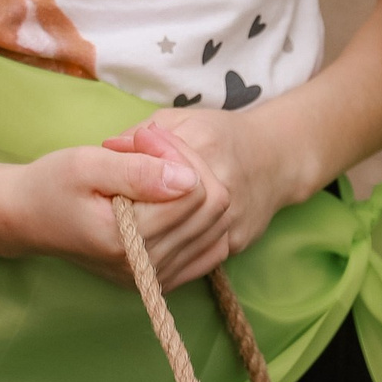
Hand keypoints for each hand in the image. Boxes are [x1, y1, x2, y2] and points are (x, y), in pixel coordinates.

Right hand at [0, 139, 222, 290]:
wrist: (29, 217)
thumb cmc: (53, 184)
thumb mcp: (87, 164)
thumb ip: (138, 171)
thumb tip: (188, 179)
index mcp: (128, 240)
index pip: (195, 191)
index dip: (178, 153)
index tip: (146, 137)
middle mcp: (147, 268)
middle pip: (213, 208)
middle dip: (190, 166)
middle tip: (152, 147)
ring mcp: (156, 279)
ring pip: (217, 226)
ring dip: (197, 188)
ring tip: (158, 169)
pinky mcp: (160, 279)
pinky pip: (211, 249)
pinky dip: (202, 219)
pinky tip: (173, 197)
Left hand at [103, 110, 305, 272]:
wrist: (275, 159)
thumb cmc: (220, 135)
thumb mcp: (179, 120)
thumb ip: (141, 133)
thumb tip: (107, 147)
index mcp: (208, 146)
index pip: (158, 169)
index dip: (131, 175)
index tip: (114, 176)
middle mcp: (224, 187)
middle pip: (169, 213)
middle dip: (137, 214)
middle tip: (118, 210)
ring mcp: (232, 220)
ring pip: (182, 244)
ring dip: (150, 243)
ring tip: (127, 234)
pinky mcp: (236, 244)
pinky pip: (198, 261)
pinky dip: (172, 262)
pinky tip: (151, 255)